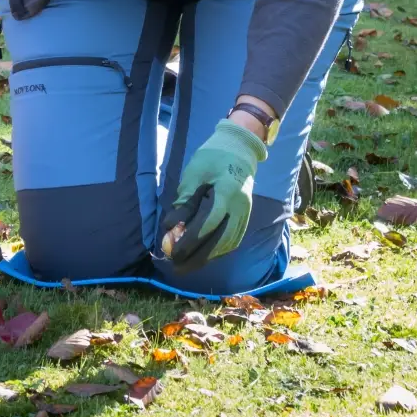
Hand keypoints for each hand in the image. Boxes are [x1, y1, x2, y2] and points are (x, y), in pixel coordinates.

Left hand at [161, 118, 267, 267]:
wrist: (240, 148)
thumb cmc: (213, 157)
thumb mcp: (194, 174)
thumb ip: (184, 202)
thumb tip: (171, 227)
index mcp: (227, 192)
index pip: (209, 223)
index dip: (190, 239)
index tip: (173, 250)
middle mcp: (240, 207)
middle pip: (221, 241)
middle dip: (198, 257)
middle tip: (177, 267)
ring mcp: (246, 213)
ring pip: (228, 244)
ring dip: (207, 257)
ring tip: (187, 265)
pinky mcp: (246, 217)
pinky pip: (232, 240)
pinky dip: (217, 250)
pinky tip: (202, 255)